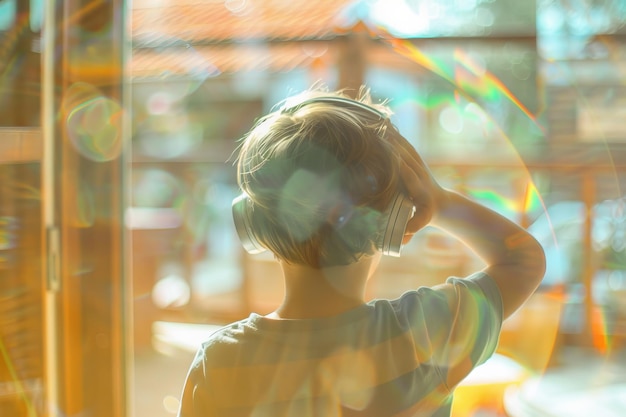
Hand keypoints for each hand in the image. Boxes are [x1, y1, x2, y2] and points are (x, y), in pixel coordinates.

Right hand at [386, 128, 445, 242]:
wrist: (442, 205)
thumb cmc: (427, 215)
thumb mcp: (422, 223)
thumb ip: (414, 229)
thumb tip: (404, 238)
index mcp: (418, 186)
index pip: (406, 171)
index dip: (395, 160)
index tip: (384, 152)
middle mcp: (419, 172)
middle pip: (404, 154)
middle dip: (390, 143)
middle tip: (373, 132)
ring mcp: (418, 164)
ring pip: (405, 146)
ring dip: (392, 135)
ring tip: (377, 121)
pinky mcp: (416, 160)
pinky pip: (404, 145)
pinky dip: (395, 135)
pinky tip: (383, 123)